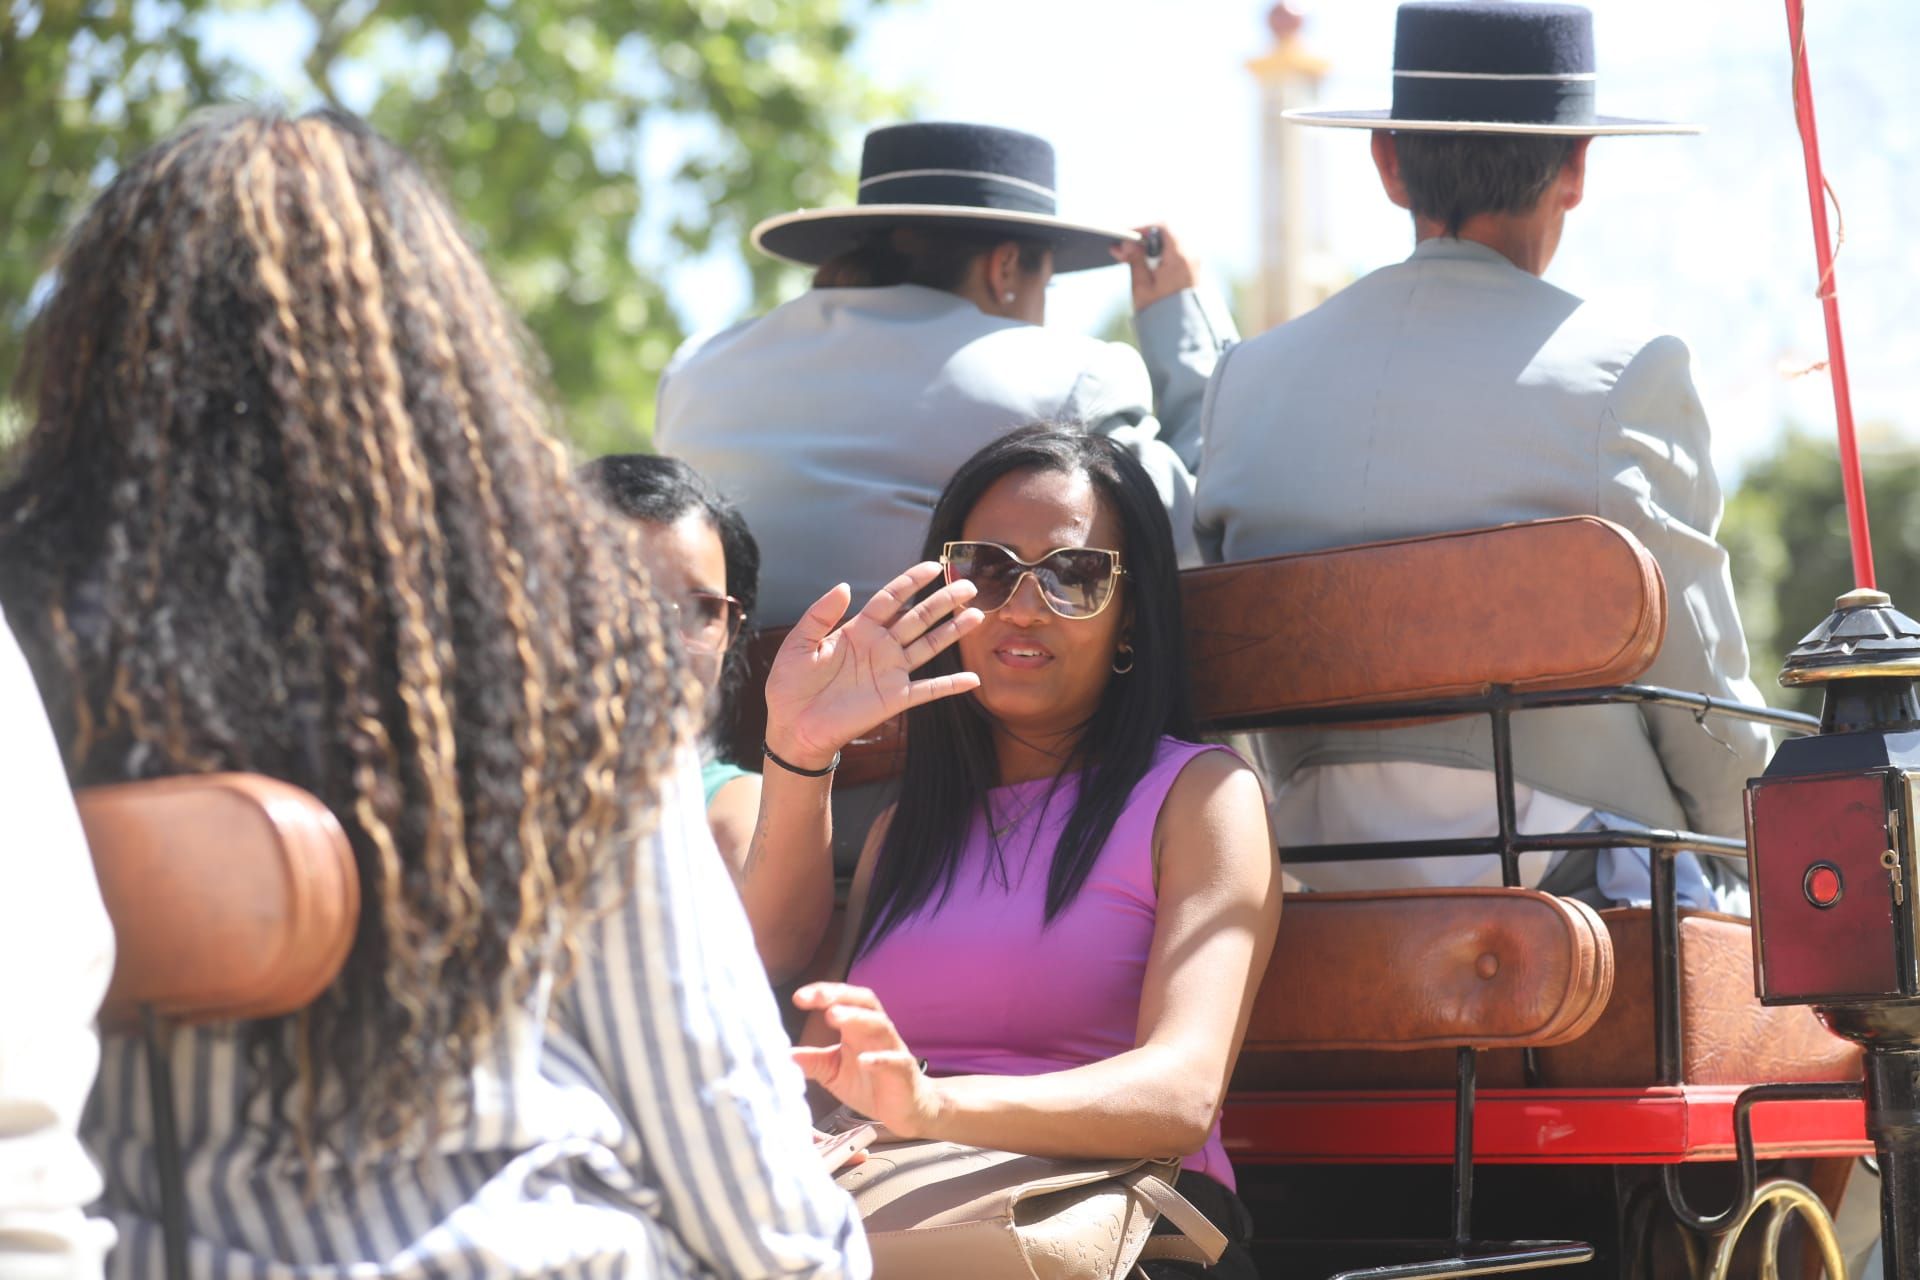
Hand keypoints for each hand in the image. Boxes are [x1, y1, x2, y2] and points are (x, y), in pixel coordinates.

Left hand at [763, 563, 983, 769]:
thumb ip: (820, 614)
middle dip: (943, 601)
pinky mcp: (894, 698)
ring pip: (929, 645)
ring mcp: (890, 672)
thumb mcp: (799, 642)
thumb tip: (844, 586)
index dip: (912, 582)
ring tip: (976, 614)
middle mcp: (880, 647)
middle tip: (967, 584)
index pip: (891, 599)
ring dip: (953, 631)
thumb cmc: (791, 685)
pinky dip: (950, 685)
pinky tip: (972, 679)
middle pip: (918, 617)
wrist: (792, 726)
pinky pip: (928, 689)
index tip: (933, 566)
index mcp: (858, 630)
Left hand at [793, 983, 942, 1138]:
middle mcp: (876, 1032)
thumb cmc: (870, 1084)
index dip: (822, 994)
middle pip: (863, 1002)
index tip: (798, 998)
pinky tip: (863, 1060)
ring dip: (856, 1017)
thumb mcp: (834, 1072)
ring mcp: (892, 1049)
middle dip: (839, 996)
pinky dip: (879, 1058)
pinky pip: (894, 1060)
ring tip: (833, 1016)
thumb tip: (783, 1054)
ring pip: (879, 1023)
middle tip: (816, 998)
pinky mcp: (903, 1071)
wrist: (906, 1109)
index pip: (842, 1001)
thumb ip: (813, 1061)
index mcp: (858, 1029)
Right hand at [1111, 223, 1197, 311]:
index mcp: (1180, 257)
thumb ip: (1135, 259)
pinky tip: (1141, 262)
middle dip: (1142, 237)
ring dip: (1148, 245)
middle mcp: (1191, 255)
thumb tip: (1128, 242)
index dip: (1142, 227)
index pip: (1163, 226)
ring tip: (1127, 256)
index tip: (1125, 235)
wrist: (1181, 333)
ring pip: (1169, 241)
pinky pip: (1173, 251)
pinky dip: (1157, 252)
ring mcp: (1193, 261)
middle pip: (1166, 232)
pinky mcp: (1191, 268)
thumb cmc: (1160, 312)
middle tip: (1122, 248)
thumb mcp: (1142, 286)